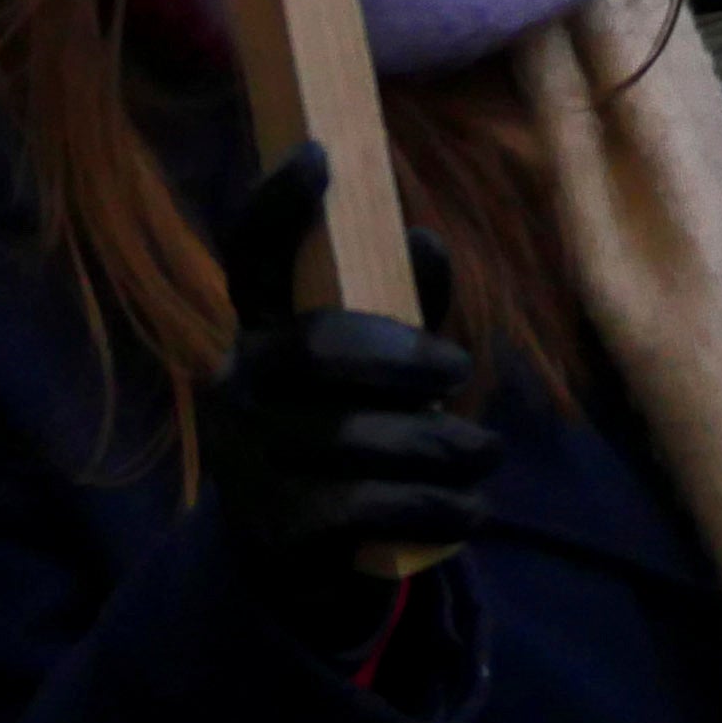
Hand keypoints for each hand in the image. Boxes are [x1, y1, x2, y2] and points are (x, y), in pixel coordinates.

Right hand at [202, 154, 499, 634]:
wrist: (303, 566)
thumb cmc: (354, 434)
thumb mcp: (378, 369)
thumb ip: (402, 308)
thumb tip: (425, 244)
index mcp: (259, 329)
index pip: (249, 254)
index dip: (276, 204)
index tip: (321, 157)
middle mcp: (236, 386)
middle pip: (319, 349)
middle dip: (405, 359)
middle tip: (459, 371)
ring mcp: (245, 461)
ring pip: (355, 437)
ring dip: (440, 445)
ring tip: (485, 453)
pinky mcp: (273, 530)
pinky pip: (367, 506)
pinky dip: (434, 506)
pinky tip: (468, 507)